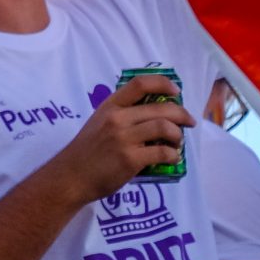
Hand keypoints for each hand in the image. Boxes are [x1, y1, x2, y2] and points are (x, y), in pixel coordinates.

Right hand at [53, 73, 192, 202]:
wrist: (71, 176)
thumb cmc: (87, 150)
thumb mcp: (99, 122)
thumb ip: (122, 115)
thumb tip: (156, 114)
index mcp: (110, 106)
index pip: (140, 84)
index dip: (163, 83)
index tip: (175, 91)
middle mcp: (117, 118)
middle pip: (161, 108)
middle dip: (182, 114)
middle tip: (188, 122)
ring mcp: (123, 138)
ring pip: (164, 127)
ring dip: (177, 135)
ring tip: (177, 142)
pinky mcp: (130, 159)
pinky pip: (162, 152)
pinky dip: (173, 155)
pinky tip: (171, 158)